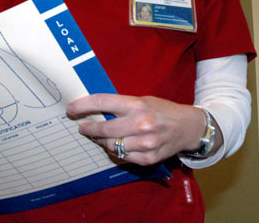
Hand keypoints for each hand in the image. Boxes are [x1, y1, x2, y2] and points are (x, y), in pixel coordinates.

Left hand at [67, 94, 211, 165]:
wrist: (187, 127)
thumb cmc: (160, 110)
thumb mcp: (141, 100)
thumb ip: (119, 105)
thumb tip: (91, 110)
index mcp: (136, 104)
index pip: (102, 102)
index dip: (83, 106)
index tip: (71, 108)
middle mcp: (141, 124)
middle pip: (103, 128)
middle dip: (88, 128)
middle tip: (82, 127)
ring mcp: (145, 143)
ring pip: (110, 145)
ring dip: (100, 141)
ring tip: (98, 136)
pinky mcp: (148, 159)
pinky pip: (122, 157)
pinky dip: (114, 151)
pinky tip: (114, 145)